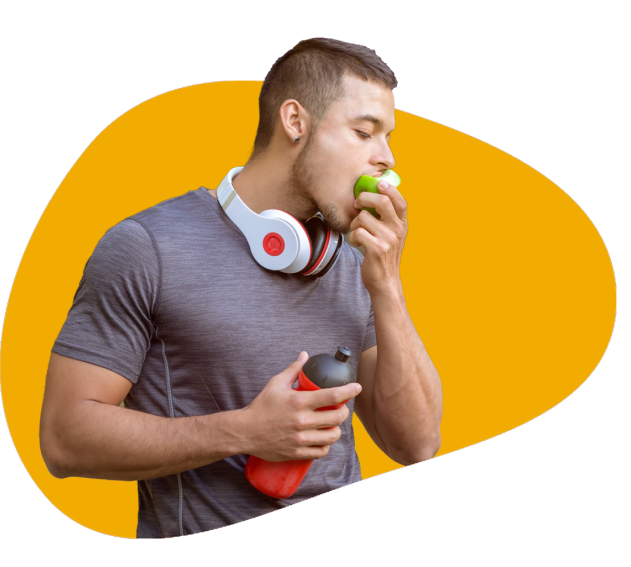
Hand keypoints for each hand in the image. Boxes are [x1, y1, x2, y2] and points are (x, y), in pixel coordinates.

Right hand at [240, 352, 361, 461]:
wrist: (245, 431)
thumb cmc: (261, 406)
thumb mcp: (276, 383)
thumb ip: (294, 370)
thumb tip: (305, 355)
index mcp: (299, 401)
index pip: (332, 396)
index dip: (349, 391)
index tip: (357, 388)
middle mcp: (302, 421)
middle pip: (337, 418)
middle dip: (344, 412)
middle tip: (341, 409)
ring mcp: (300, 439)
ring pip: (332, 436)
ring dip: (336, 430)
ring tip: (332, 425)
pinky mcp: (297, 453)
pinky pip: (321, 452)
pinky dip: (326, 445)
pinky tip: (323, 439)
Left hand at [348, 180, 407, 295]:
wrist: (385, 281)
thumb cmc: (385, 256)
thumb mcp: (393, 235)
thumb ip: (388, 218)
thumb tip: (374, 195)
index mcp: (402, 224)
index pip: (401, 201)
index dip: (390, 189)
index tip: (378, 184)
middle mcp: (398, 230)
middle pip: (381, 201)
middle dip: (364, 198)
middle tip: (356, 204)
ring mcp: (388, 239)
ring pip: (363, 217)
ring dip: (354, 224)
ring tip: (357, 232)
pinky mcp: (376, 249)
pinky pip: (357, 232)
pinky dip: (353, 237)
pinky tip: (357, 242)